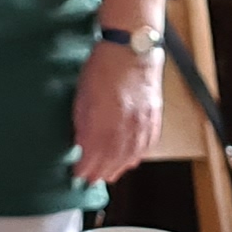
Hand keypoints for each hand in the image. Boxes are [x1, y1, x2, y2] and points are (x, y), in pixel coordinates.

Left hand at [69, 46, 163, 190]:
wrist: (131, 51)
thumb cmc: (103, 69)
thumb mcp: (82, 97)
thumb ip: (83, 124)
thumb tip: (81, 144)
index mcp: (103, 121)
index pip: (93, 156)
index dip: (85, 168)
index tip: (78, 174)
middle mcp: (124, 127)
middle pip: (112, 161)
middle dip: (100, 173)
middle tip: (91, 180)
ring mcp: (141, 124)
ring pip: (130, 157)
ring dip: (118, 169)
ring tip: (108, 175)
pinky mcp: (153, 119)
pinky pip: (145, 146)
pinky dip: (136, 157)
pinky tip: (129, 162)